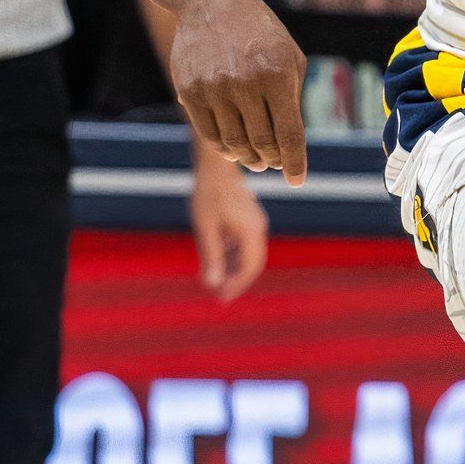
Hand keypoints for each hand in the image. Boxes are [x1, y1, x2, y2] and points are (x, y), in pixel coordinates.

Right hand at [165, 0, 310, 182]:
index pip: (289, 133)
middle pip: (261, 143)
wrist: (213, 2)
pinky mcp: (190, 90)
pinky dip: (224, 147)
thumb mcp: (290, 58)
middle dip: (271, 160)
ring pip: (234, 143)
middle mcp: (245, 84)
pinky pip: (209, 133)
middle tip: (273, 164)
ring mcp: (214, 88)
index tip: (296, 181)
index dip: (294, 162)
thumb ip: (293, 98)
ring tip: (255, 159)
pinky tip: (233, 148)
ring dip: (247, 158)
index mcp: (277, 76)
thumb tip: (291, 143)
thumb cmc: (261, 34)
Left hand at [188, 153, 269, 300]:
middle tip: (220, 296)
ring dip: (235, 269)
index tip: (222, 297)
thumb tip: (211, 283)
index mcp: (252, 231)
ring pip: (249, 254)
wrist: (215, 166)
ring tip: (217, 282)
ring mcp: (256, 223)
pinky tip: (218, 262)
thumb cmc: (208, 195)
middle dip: (237, 280)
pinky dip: (234, 256)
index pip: (250, 267)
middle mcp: (259, 228)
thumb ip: (211, 255)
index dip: (237, 285)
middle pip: (253, 263)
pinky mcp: (249, 219)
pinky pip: (245, 244)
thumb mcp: (206, 227)